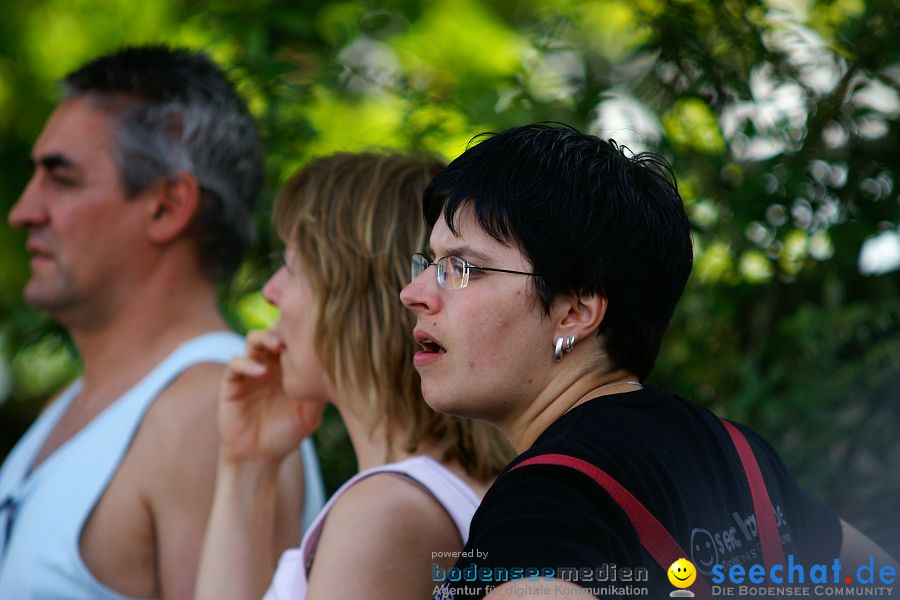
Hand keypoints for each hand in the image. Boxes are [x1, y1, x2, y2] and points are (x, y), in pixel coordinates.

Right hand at [218, 330, 324, 463]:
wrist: (260, 456)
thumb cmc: (288, 433)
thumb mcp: (310, 414)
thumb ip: (319, 393)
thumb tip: (337, 374)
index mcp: (289, 367)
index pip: (294, 338)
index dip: (303, 331)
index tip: (316, 331)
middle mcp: (270, 363)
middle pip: (275, 331)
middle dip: (285, 327)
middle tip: (297, 332)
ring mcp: (250, 371)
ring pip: (254, 340)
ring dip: (266, 339)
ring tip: (279, 347)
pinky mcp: (232, 383)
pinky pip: (235, 364)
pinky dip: (247, 364)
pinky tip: (262, 372)